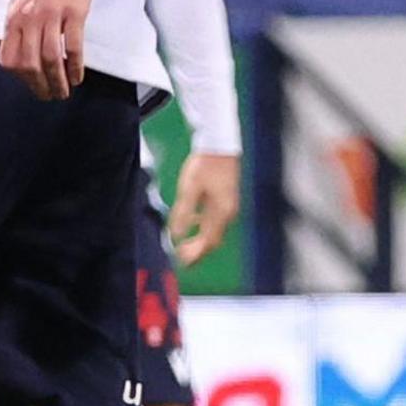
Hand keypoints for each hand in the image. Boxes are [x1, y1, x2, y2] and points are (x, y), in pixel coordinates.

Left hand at [0, 0, 92, 100]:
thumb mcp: (19, 9)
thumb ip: (17, 34)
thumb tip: (19, 67)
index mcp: (13, 20)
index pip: (10, 59)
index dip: (21, 78)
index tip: (32, 86)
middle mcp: (29, 19)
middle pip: (31, 63)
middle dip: (40, 85)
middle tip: (50, 96)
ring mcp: (52, 15)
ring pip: (51, 58)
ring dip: (58, 80)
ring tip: (64, 91)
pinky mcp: (74, 13)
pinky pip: (73, 46)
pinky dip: (75, 66)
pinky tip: (77, 77)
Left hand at [168, 149, 242, 266]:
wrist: (219, 145)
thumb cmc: (204, 165)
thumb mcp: (188, 189)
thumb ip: (183, 213)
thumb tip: (176, 235)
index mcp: (221, 212)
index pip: (208, 242)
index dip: (195, 254)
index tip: (181, 261)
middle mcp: (228, 212)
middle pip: (213, 240)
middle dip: (197, 252)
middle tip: (181, 258)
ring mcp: (228, 206)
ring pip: (214, 231)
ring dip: (199, 240)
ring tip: (184, 246)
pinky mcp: (225, 198)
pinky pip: (214, 220)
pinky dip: (202, 227)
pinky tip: (192, 222)